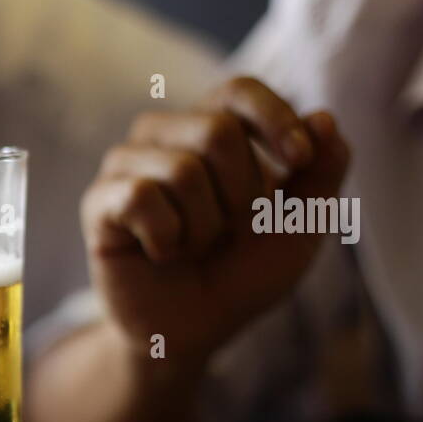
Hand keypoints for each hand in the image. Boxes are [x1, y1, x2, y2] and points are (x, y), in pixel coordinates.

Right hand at [79, 76, 350, 366]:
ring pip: (181, 168)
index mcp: (210, 127)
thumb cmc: (242, 272)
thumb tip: (324, 117)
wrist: (195, 330)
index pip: (238, 90)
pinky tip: (161, 254)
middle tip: (228, 231)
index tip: (299, 161)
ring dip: (204, 225)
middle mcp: (163, 136)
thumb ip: (323, 172)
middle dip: (241, 194)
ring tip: (192, 247)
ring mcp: (125, 167)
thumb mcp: (300, 226)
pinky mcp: (98, 203)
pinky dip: (166, 238)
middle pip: (216, 129)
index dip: (274, 118)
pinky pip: (141, 197)